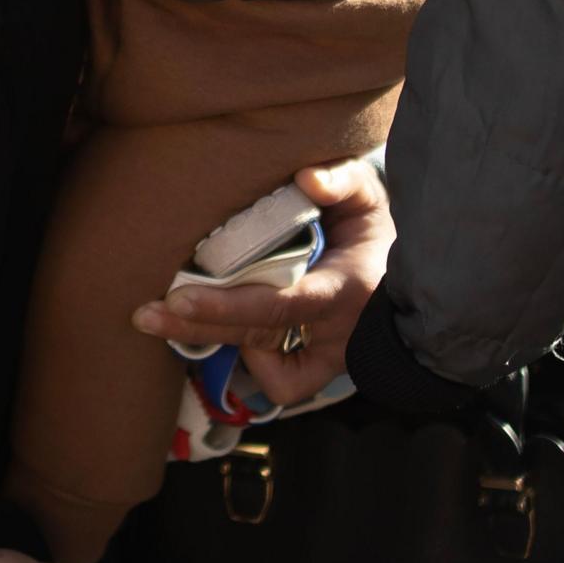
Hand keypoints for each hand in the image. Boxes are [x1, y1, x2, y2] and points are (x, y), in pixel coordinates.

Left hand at [131, 159, 389, 408]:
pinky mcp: (322, 370)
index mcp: (346, 287)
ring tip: (163, 317)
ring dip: (213, 341)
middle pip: (257, 337)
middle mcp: (336, 332)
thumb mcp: (368, 196)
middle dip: (196, 327)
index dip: (227, 305)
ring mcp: (330, 357)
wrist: (420, 280)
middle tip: (143, 313)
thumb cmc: (379, 230)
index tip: (177, 296)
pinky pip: (283, 384)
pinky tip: (238, 332)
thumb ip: (341, 180)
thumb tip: (306, 177)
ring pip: (262, 364)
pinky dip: (256, 364)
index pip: (281, 305)